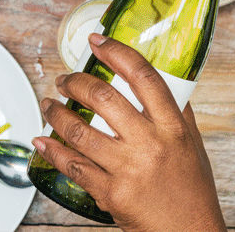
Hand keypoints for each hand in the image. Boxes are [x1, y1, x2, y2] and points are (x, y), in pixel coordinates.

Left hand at [32, 34, 225, 231]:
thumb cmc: (192, 191)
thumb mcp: (193, 145)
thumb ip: (177, 113)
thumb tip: (163, 82)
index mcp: (173, 127)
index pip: (144, 77)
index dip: (118, 53)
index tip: (98, 41)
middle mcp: (150, 144)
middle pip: (105, 98)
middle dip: (76, 82)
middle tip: (65, 79)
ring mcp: (128, 169)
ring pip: (80, 130)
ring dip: (56, 113)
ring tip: (48, 105)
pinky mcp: (110, 193)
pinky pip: (72, 166)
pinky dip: (51, 150)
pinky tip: (41, 141)